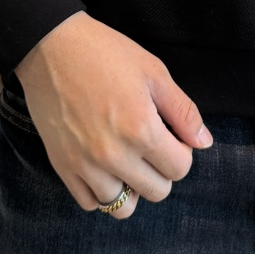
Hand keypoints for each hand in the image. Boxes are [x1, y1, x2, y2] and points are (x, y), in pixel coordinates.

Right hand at [13, 11, 212, 218]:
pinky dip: (100, 191)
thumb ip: (183, 111)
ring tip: (127, 158)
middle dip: (161, 170)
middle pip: (157, 192)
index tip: (169, 133)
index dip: (181, 151)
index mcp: (141, 130)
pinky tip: (103, 166)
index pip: (180, 169)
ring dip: (131, 186)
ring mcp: (85, 165)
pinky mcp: (62, 167)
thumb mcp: (153, 71)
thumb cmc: (105, 53)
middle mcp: (114, 155)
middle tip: (149, 143)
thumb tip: (203, 142)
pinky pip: (90, 203)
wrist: (51, 47)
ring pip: (123, 207)